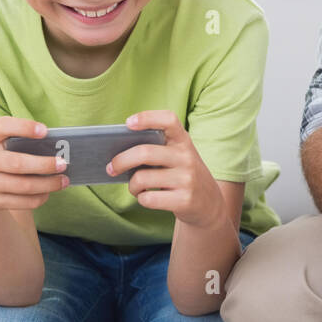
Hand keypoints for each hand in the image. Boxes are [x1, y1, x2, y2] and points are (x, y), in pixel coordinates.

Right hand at [0, 117, 68, 218]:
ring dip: (47, 185)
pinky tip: (48, 192)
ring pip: (22, 186)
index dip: (24, 127)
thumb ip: (19, 140)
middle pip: (17, 163)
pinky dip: (38, 198)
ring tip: (63, 181)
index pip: (3, 127)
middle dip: (44, 165)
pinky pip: (20, 202)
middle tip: (63, 164)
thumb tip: (54, 148)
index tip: (45, 131)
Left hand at [109, 110, 228, 230]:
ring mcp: (187, 179)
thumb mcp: (178, 156)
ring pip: (142, 178)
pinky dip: (141, 199)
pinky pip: (148, 199)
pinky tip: (147, 197)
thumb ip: (157, 149)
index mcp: (183, 141)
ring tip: (134, 187)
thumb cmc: (183, 175)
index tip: (128, 123)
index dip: (147, 118)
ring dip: (131, 185)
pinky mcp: (184, 200)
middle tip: (111, 168)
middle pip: (145, 153)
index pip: (169, 120)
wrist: (210, 203)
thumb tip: (118, 152)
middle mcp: (187, 157)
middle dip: (121, 161)